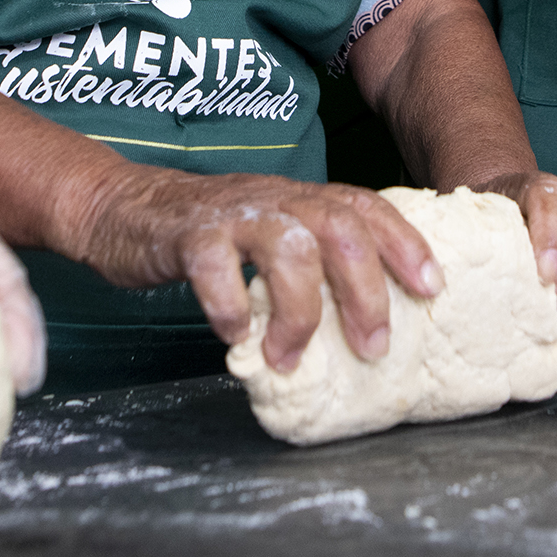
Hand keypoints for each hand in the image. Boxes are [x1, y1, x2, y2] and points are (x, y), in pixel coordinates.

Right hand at [77, 168, 438, 371]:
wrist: (123, 206)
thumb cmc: (208, 232)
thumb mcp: (269, 234)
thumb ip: (309, 262)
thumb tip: (365, 321)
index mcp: (301, 200)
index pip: (366, 208)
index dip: (404, 243)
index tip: (433, 288)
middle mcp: (274, 200)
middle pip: (338, 228)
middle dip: (364, 290)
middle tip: (373, 346)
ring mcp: (231, 214)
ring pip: (285, 245)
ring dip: (298, 309)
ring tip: (290, 355)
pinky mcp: (186, 234)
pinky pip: (213, 264)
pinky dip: (229, 304)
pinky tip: (235, 335)